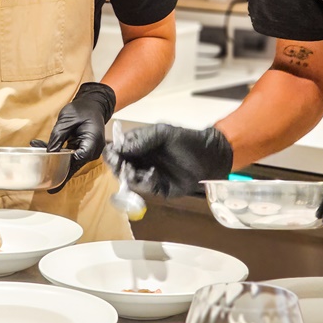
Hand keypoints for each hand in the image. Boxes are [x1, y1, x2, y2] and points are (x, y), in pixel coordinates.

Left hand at [30, 82, 115, 192]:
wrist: (94, 105)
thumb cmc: (83, 109)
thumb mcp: (67, 119)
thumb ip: (58, 136)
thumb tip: (49, 153)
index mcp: (92, 142)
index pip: (77, 161)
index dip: (62, 168)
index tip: (49, 175)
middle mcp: (92, 151)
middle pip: (72, 165)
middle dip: (54, 166)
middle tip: (39, 172)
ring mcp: (88, 153)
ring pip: (69, 162)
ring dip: (54, 158)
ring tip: (37, 147)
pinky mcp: (83, 151)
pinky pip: (69, 156)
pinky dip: (58, 153)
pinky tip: (42, 147)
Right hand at [103, 123, 232, 197]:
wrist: (210, 159)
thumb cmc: (188, 141)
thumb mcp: (163, 133)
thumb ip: (142, 139)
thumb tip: (121, 147)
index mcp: (139, 143)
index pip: (117, 148)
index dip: (112, 153)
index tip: (114, 157)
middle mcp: (141, 159)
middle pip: (119, 166)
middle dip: (118, 167)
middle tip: (124, 167)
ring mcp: (148, 174)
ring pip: (129, 179)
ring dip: (129, 176)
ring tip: (135, 172)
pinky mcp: (157, 188)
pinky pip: (144, 188)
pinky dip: (145, 183)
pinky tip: (153, 176)